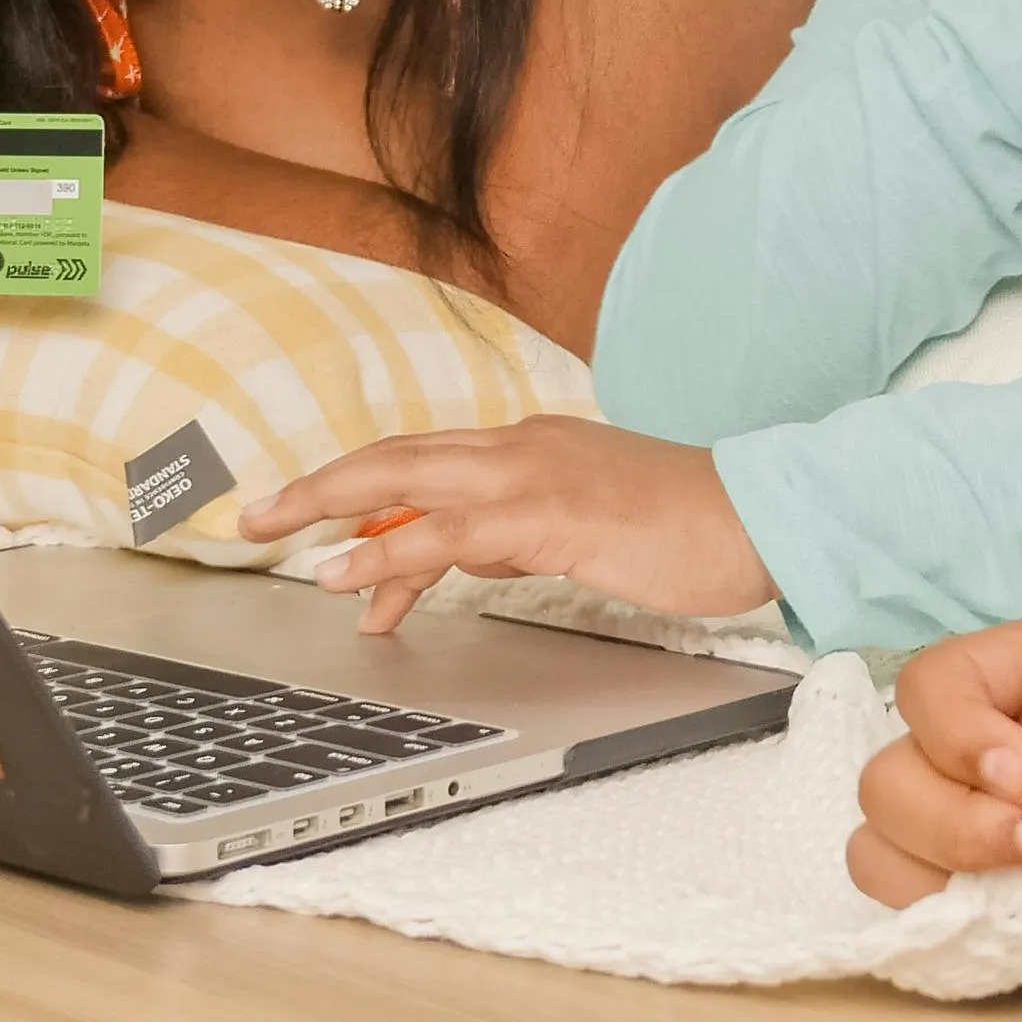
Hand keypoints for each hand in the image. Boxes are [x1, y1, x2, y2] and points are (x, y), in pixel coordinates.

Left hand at [236, 415, 776, 634]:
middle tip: (257, 517)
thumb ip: (518, 536)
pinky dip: (389, 550)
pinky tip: (349, 574)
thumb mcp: (586, 530)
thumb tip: (462, 558)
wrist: (763, 515)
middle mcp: (521, 447)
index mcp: (531, 447)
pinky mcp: (551, 514)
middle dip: (319, 486)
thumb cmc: (687, 528)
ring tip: (276, 535)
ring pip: (407, 478)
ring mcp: (534, 474)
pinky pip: (450, 531)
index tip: (311, 520)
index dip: (359, 487)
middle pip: (395, 456)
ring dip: (332, 506)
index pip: (424, 464)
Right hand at [847, 611, 1021, 899]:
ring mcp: (979, 825)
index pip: (932, 685)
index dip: (959, 734)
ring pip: (883, 849)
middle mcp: (986, 748)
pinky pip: (922, 912)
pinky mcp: (992, 894)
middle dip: (951, 821)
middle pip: (888, 779)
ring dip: (944, 872)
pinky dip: (951, 919)